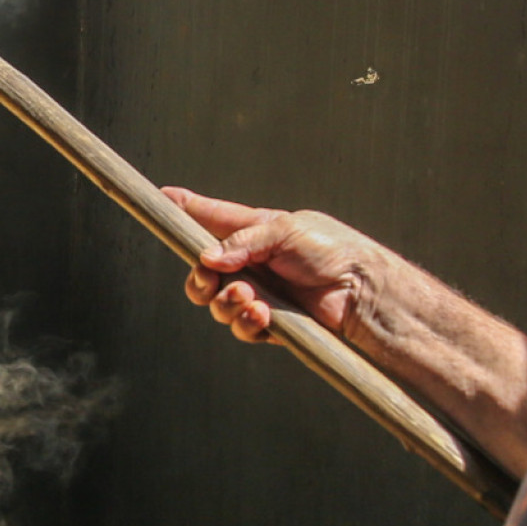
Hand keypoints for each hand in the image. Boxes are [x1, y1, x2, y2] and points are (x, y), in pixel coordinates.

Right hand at [160, 188, 384, 344]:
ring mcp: (260, 295)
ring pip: (217, 304)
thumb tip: (207, 258)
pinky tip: (261, 315)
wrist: (364, 292)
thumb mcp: (285, 229)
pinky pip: (241, 327)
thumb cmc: (333, 250)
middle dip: (198, 278)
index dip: (187, 209)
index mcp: (256, 232)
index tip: (163, 198)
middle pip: (203, 273)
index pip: (212, 218)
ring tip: (248, 297)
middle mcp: (253, 264)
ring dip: (225, 302)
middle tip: (209, 277)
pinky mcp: (270, 323)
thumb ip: (243, 240)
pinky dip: (245, 322)